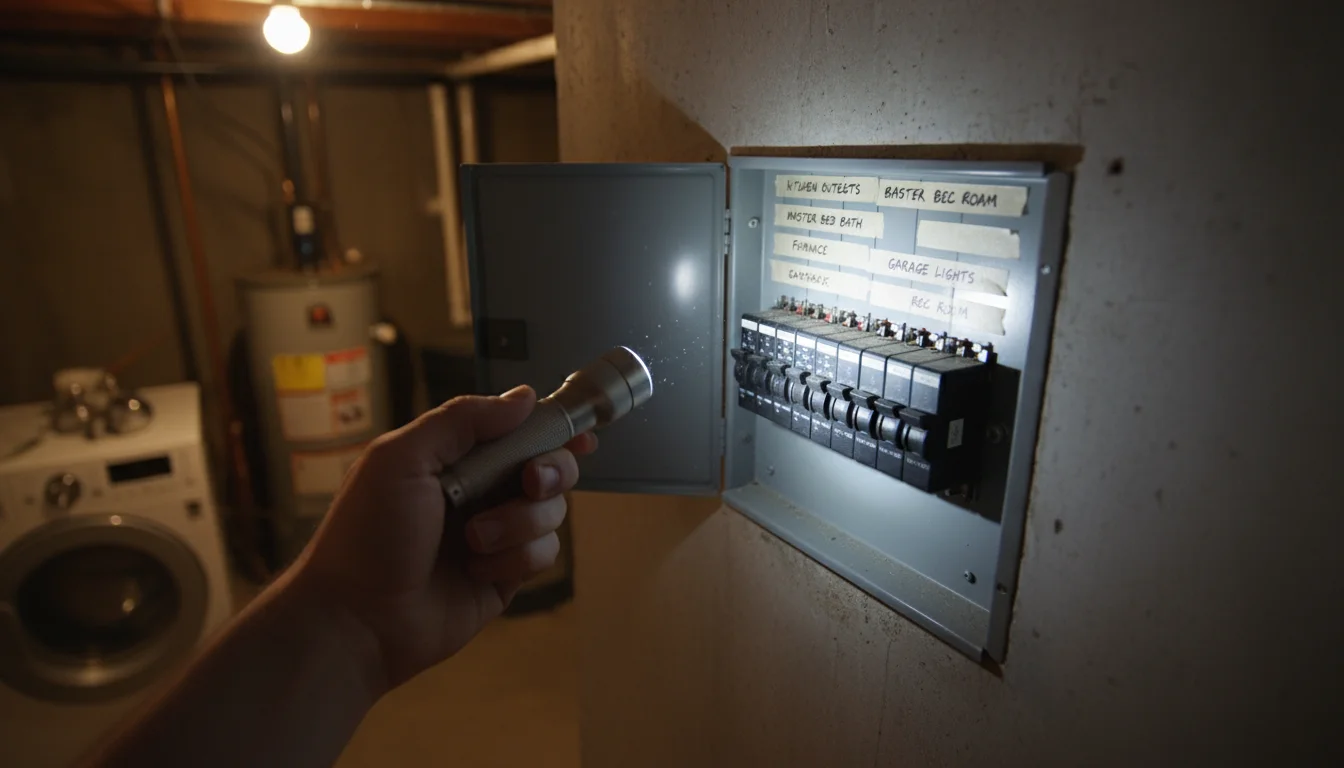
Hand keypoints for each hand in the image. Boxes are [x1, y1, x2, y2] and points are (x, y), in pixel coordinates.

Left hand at [294, 386, 595, 689]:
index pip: (516, 430)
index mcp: (455, 456)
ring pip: (551, 511)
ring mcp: (497, 533)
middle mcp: (481, 490)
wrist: (357, 618)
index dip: (552, 427)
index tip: (578, 432)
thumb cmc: (368, 533)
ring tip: (474, 540)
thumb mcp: (402, 459)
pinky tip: (477, 570)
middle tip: (530, 482)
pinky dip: (516, 558)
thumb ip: (462, 421)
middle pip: (549, 465)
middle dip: (550, 470)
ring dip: (520, 522)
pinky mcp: (506, 574)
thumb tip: (524, 397)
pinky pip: (543, 553)